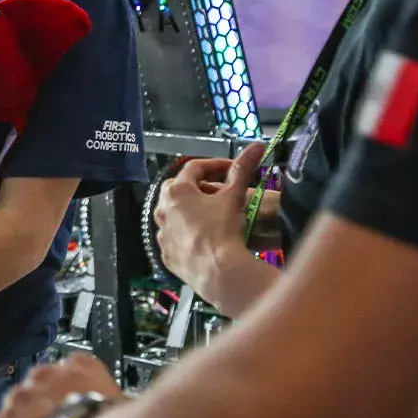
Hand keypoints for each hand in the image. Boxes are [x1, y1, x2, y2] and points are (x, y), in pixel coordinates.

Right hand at [0, 353, 125, 417]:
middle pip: (23, 402)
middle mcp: (17, 397)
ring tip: (78, 415)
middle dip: (37, 413)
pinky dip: (83, 378)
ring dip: (59, 393)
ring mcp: (45, 375)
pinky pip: (75, 367)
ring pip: (47, 380)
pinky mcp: (75, 363)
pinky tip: (94, 397)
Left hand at [153, 143, 264, 292]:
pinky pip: (174, 238)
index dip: (216, 165)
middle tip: (220, 190)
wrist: (217, 271)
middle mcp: (161, 210)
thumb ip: (242, 169)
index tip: (232, 169)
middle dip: (199, 186)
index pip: (194, 168)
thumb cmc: (222, 229)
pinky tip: (202, 238)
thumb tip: (256, 147)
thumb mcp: (234, 196)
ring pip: (174, 214)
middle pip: (179, 189)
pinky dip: (186, 233)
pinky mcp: (166, 254)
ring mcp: (162, 233)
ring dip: (190, 210)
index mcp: (175, 191)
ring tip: (212, 214)